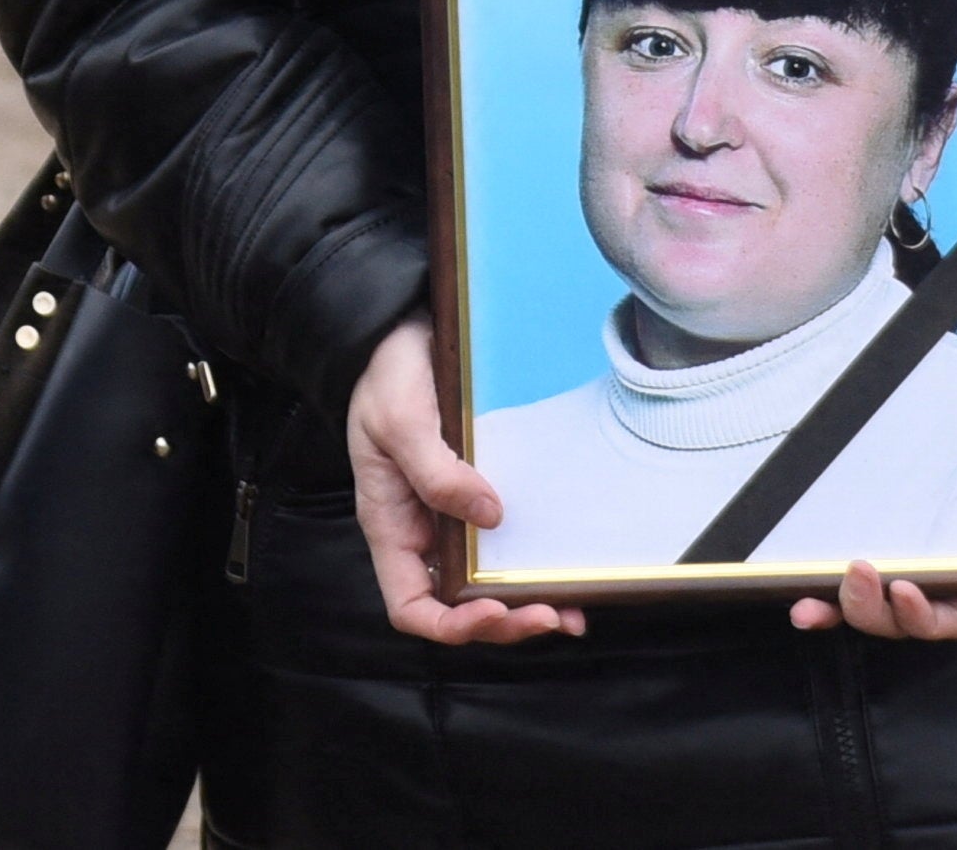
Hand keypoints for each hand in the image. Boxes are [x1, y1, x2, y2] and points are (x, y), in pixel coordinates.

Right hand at [349, 318, 579, 644]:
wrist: (402, 330)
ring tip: (571, 613)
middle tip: (549, 614)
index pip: (410, 605)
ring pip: (487, 583)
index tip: (492, 609)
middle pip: (458, 605)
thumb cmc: (385, 375)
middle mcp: (422, 532)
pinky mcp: (481, 493)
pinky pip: (507, 544)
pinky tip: (567, 571)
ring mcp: (452, 516)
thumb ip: (436, 472)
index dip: (450, 624)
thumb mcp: (400, 420)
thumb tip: (488, 516)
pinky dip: (536, 565)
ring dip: (526, 604)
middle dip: (503, 622)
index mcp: (390, 525)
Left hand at [785, 355, 956, 644]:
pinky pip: (833, 551)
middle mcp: (941, 553)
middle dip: (874, 614)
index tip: (909, 590)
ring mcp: (900, 531)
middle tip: (857, 575)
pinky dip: (810, 576)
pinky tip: (788, 581)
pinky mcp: (866, 502)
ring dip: (836, 606)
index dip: (930, 616)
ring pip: (864, 597)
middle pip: (902, 613)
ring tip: (812, 595)